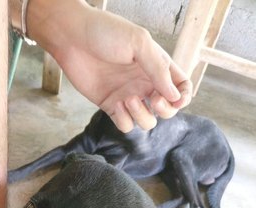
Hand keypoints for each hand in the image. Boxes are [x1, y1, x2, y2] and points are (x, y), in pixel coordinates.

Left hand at [28, 1, 191, 131]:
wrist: (72, 38)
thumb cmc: (106, 33)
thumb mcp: (139, 44)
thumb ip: (158, 70)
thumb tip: (174, 96)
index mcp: (157, 66)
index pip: (181, 88)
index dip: (183, 97)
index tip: (176, 99)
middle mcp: (145, 83)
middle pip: (167, 109)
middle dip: (165, 110)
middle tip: (154, 100)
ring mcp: (128, 96)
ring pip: (147, 121)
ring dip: (142, 116)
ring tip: (128, 99)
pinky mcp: (111, 106)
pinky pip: (125, 125)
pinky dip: (124, 120)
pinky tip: (116, 105)